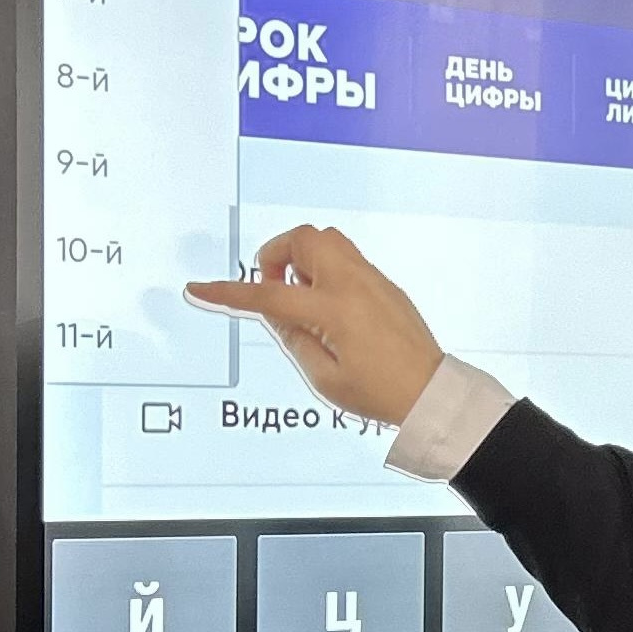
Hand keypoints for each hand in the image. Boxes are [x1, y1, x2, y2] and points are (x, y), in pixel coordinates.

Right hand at [184, 225, 444, 426]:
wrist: (431, 393)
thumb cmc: (381, 393)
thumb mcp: (324, 377)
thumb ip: (293, 338)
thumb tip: (274, 312)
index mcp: (335, 310)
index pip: (269, 296)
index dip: (230, 293)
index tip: (201, 288)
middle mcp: (355, 285)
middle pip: (304, 238)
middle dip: (277, 255)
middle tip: (275, 288)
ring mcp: (373, 280)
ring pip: (327, 239)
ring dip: (303, 259)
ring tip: (303, 299)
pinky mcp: (385, 284)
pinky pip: (346, 258)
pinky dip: (325, 270)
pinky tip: (329, 307)